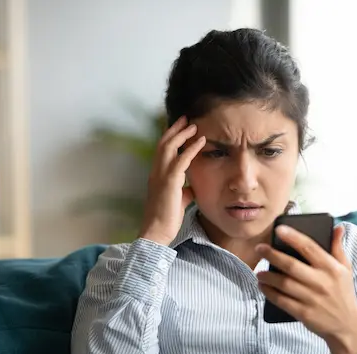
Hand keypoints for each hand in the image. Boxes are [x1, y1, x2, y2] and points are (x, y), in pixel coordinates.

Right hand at [138, 116, 205, 245]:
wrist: (157, 231)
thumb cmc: (167, 218)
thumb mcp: (177, 201)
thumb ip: (183, 191)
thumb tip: (191, 188)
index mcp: (156, 175)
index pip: (161, 150)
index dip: (169, 137)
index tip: (179, 127)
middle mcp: (156, 172)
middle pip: (163, 143)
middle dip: (174, 129)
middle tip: (185, 118)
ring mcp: (161, 176)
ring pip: (169, 147)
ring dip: (182, 134)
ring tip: (194, 125)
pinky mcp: (170, 182)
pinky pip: (181, 160)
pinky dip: (191, 148)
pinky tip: (200, 141)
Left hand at [256, 224, 356, 353]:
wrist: (348, 325)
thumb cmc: (343, 292)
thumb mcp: (345, 269)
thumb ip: (338, 247)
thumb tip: (337, 227)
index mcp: (332, 268)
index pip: (310, 248)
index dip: (293, 237)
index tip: (279, 229)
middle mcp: (322, 282)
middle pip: (292, 265)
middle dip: (273, 255)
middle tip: (259, 248)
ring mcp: (313, 299)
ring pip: (284, 284)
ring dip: (268, 276)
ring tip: (258, 271)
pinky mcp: (304, 314)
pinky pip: (282, 301)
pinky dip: (269, 293)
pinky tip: (262, 286)